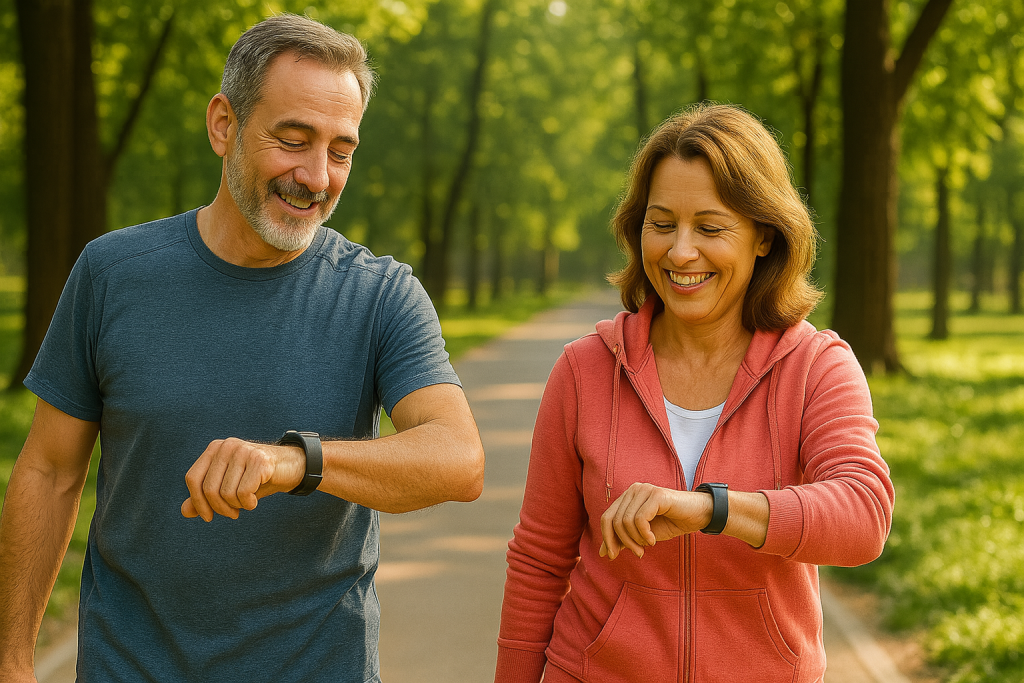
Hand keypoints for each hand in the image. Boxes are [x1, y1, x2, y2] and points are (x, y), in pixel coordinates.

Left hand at [180, 438, 304, 520]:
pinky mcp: (260, 460)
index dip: (197, 502)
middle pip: (208, 488)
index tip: (208, 517)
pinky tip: (255, 500)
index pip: (192, 478)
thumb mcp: (228, 488)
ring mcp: (243, 451)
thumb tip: (184, 512)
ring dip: (237, 506)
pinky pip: (244, 493)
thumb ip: (205, 498)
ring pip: (226, 493)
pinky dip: (249, 503)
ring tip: (246, 503)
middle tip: (232, 514)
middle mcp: (227, 446)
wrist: (290, 468)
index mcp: (215, 448)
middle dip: (220, 509)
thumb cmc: (256, 479)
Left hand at [599, 482, 712, 559]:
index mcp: (627, 497)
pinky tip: (653, 540)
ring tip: (648, 545)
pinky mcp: (656, 495)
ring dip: (636, 540)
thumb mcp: (641, 535)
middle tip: (638, 553)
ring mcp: (644, 490)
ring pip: (626, 521)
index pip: (606, 518)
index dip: (607, 539)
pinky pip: (640, 519)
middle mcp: (633, 490)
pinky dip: (644, 535)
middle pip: (613, 520)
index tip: (614, 556)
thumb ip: (622, 540)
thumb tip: (602, 553)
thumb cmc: (670, 523)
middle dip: (622, 542)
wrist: (697, 516)